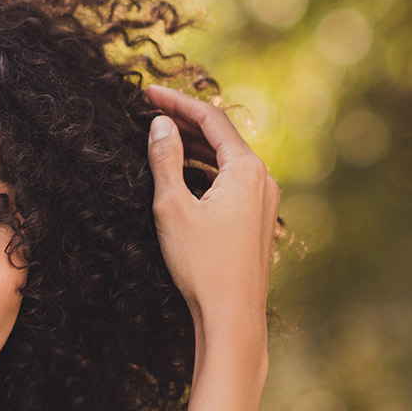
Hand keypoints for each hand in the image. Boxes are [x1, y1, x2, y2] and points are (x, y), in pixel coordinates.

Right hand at [142, 84, 278, 410]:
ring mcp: (265, 202)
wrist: (233, 317)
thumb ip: (164, 160)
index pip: (211, 119)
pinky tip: (184, 177)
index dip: (177, 102)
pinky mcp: (258, 222)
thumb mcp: (172, 207)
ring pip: (226, 160)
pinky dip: (206, 170)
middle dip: (185, 122)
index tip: (146, 92)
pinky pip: (231, 182)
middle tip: (150, 111)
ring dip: (194, 147)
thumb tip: (161, 125)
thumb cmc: (202, 264)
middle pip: (221, 137)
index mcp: (247, 169)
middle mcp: (264, 180)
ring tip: (162, 139)